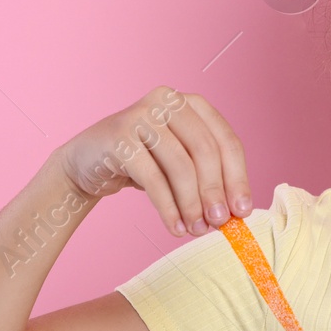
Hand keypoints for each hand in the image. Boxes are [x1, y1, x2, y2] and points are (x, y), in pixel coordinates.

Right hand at [55, 86, 252, 236]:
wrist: (87, 161)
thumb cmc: (143, 163)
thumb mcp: (180, 164)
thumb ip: (208, 177)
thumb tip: (237, 211)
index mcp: (192, 104)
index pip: (226, 141)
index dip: (238, 178)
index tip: (243, 210)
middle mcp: (168, 101)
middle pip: (206, 151)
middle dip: (215, 192)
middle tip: (219, 223)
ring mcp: (141, 115)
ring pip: (180, 166)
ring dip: (192, 204)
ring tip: (195, 230)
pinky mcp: (119, 136)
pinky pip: (153, 178)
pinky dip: (168, 208)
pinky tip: (175, 227)